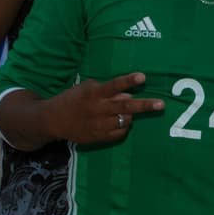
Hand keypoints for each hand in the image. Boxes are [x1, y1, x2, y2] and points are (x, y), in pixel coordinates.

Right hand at [44, 73, 163, 144]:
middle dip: (145, 105)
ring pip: (126, 120)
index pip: (114, 85)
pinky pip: (120, 132)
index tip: (143, 77)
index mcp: (94, 93)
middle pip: (125, 106)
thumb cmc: (73, 99)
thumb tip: (127, 95)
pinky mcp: (99, 137)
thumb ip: (107, 91)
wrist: (53, 120)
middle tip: (161, 104)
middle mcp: (98, 109)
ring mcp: (99, 124)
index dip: (128, 81)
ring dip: (130, 115)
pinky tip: (118, 121)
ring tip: (126, 112)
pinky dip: (124, 126)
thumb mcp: (86, 88)